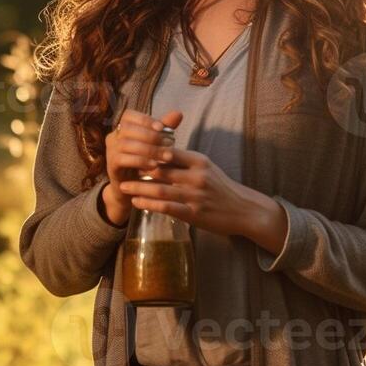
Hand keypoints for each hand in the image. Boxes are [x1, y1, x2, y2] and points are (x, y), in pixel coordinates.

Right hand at [102, 108, 183, 223]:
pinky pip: (123, 159)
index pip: (129, 115)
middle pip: (128, 129)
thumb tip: (179, 113)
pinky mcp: (111, 166)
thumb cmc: (147, 163)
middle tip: (170, 143)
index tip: (163, 128)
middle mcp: (113, 137)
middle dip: (151, 135)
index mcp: (122, 128)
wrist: (134, 190)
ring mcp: (110, 151)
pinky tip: (155, 165)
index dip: (145, 120)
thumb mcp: (157, 144)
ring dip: (149, 149)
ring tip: (167, 156)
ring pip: (126, 144)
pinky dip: (140, 161)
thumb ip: (165, 129)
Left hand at [119, 146, 251, 236]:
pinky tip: (136, 202)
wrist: (244, 210)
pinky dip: (148, 204)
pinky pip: (165, 207)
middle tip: (121, 168)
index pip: (168, 151)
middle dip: (138, 169)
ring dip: (138, 187)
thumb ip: (186, 161)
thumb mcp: (207, 168)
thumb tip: (160, 153)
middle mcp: (196, 176)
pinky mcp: (194, 214)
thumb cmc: (222, 188)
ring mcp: (195, 196)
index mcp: (199, 161)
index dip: (148, 151)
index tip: (132, 152)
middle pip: (160, 169)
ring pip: (159, 189)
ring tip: (123, 186)